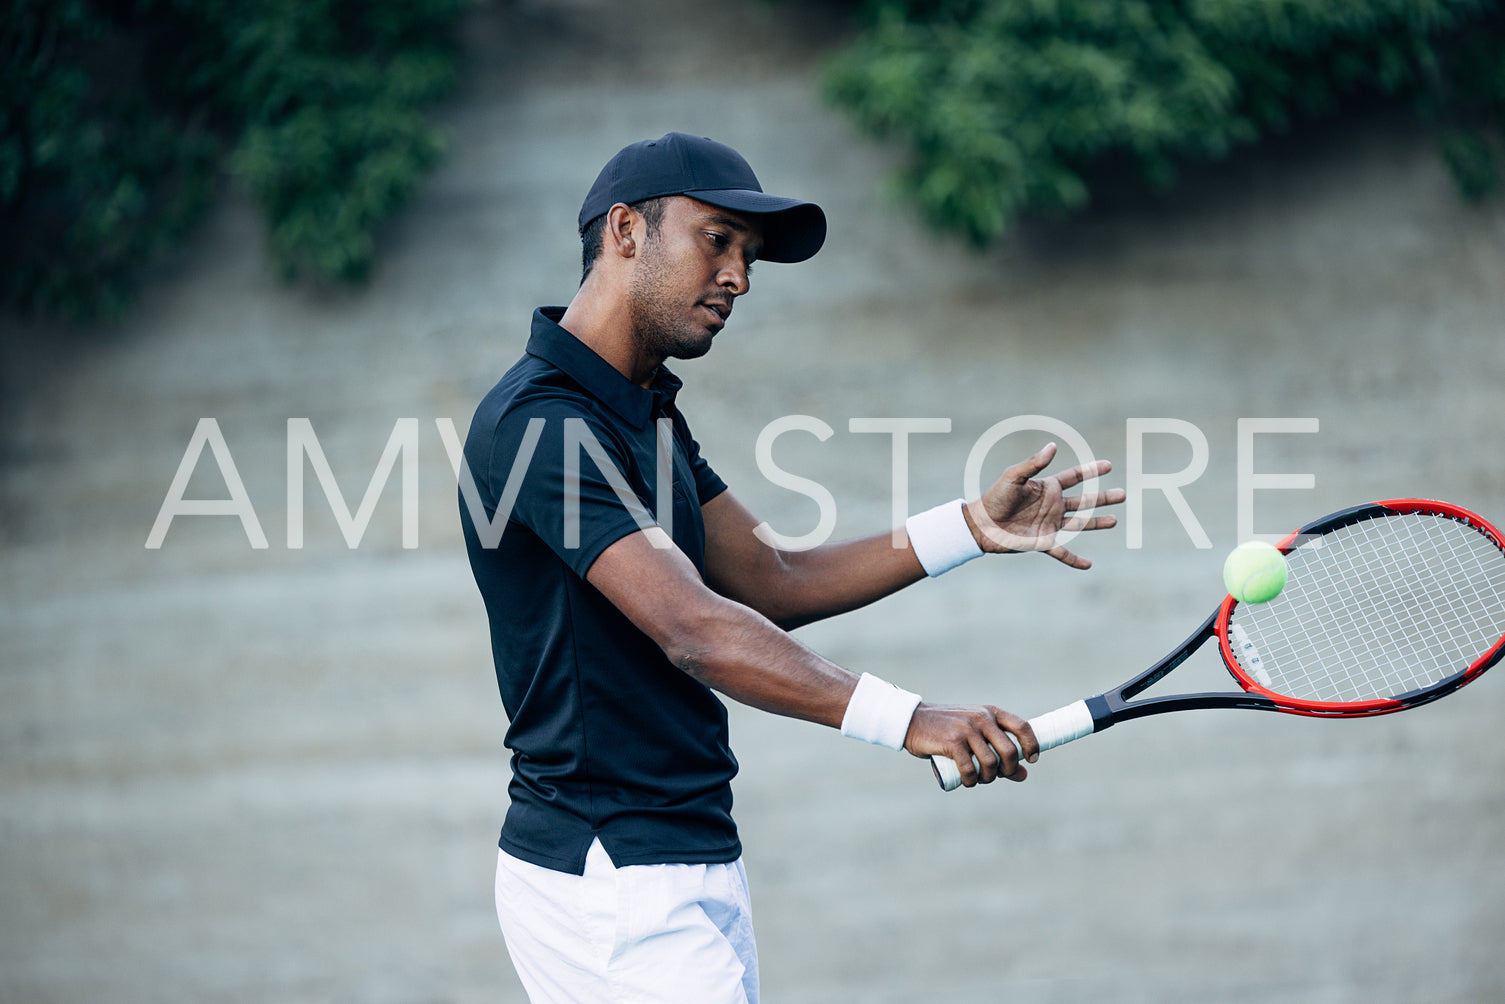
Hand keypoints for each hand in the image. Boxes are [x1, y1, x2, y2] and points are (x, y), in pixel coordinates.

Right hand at [903, 703, 1038, 785]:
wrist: (913, 721)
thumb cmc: (947, 731)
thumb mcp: (975, 735)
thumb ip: (998, 752)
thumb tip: (1023, 774)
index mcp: (990, 712)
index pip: (1022, 726)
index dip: (1032, 745)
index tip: (1032, 759)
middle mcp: (981, 718)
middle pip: (1010, 751)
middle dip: (1009, 770)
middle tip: (999, 775)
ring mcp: (967, 729)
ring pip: (991, 763)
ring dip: (988, 778)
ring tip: (979, 779)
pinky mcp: (952, 742)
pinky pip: (970, 770)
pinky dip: (971, 781)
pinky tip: (967, 781)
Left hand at [966, 442, 1125, 568]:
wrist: (981, 524)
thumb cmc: (995, 497)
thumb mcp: (1013, 477)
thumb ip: (1033, 464)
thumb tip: (1053, 446)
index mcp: (1047, 488)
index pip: (1074, 477)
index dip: (1091, 471)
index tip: (1108, 465)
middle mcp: (1052, 506)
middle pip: (1083, 501)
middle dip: (1103, 498)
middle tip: (1123, 495)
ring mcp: (1049, 525)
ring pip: (1079, 524)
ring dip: (1097, 523)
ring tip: (1115, 521)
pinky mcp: (1042, 542)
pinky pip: (1062, 552)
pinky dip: (1074, 560)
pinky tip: (1088, 565)